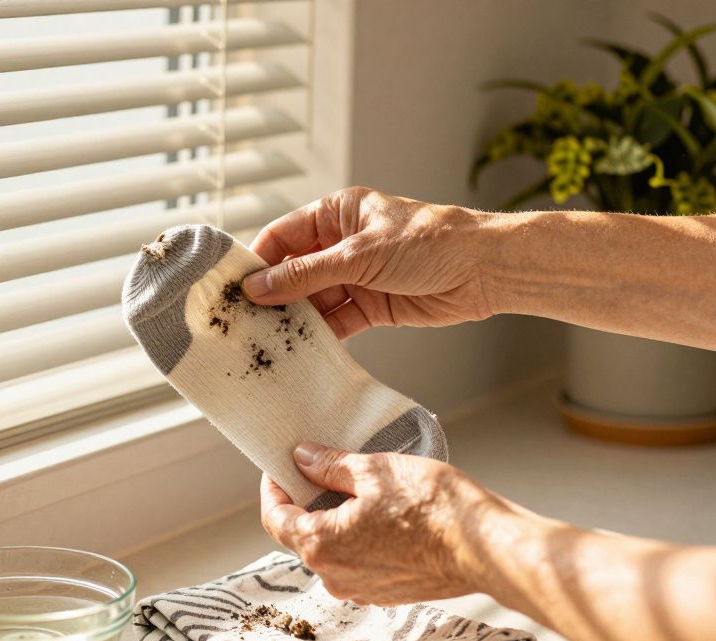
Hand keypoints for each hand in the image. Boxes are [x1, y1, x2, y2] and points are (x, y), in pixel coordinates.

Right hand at [241, 187, 493, 338]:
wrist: (484, 271)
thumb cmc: (430, 243)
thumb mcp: (360, 255)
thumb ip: (307, 274)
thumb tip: (258, 288)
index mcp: (337, 214)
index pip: (282, 236)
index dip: (257, 262)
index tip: (232, 289)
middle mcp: (341, 244)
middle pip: (293, 272)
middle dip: (271, 297)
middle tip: (242, 322)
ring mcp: (355, 277)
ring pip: (312, 301)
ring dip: (293, 321)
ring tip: (265, 342)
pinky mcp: (370, 306)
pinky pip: (335, 322)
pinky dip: (319, 337)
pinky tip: (299, 351)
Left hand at [259, 442, 519, 605]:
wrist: (484, 549)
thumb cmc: (433, 508)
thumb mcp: (376, 472)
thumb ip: (330, 466)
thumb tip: (303, 459)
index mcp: (320, 545)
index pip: (276, 518)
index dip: (273, 488)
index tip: (280, 466)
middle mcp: (334, 576)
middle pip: (301, 535)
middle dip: (306, 501)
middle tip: (321, 468)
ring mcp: (361, 589)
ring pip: (331, 549)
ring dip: (334, 520)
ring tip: (357, 488)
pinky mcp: (386, 592)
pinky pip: (358, 562)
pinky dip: (359, 538)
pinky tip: (381, 514)